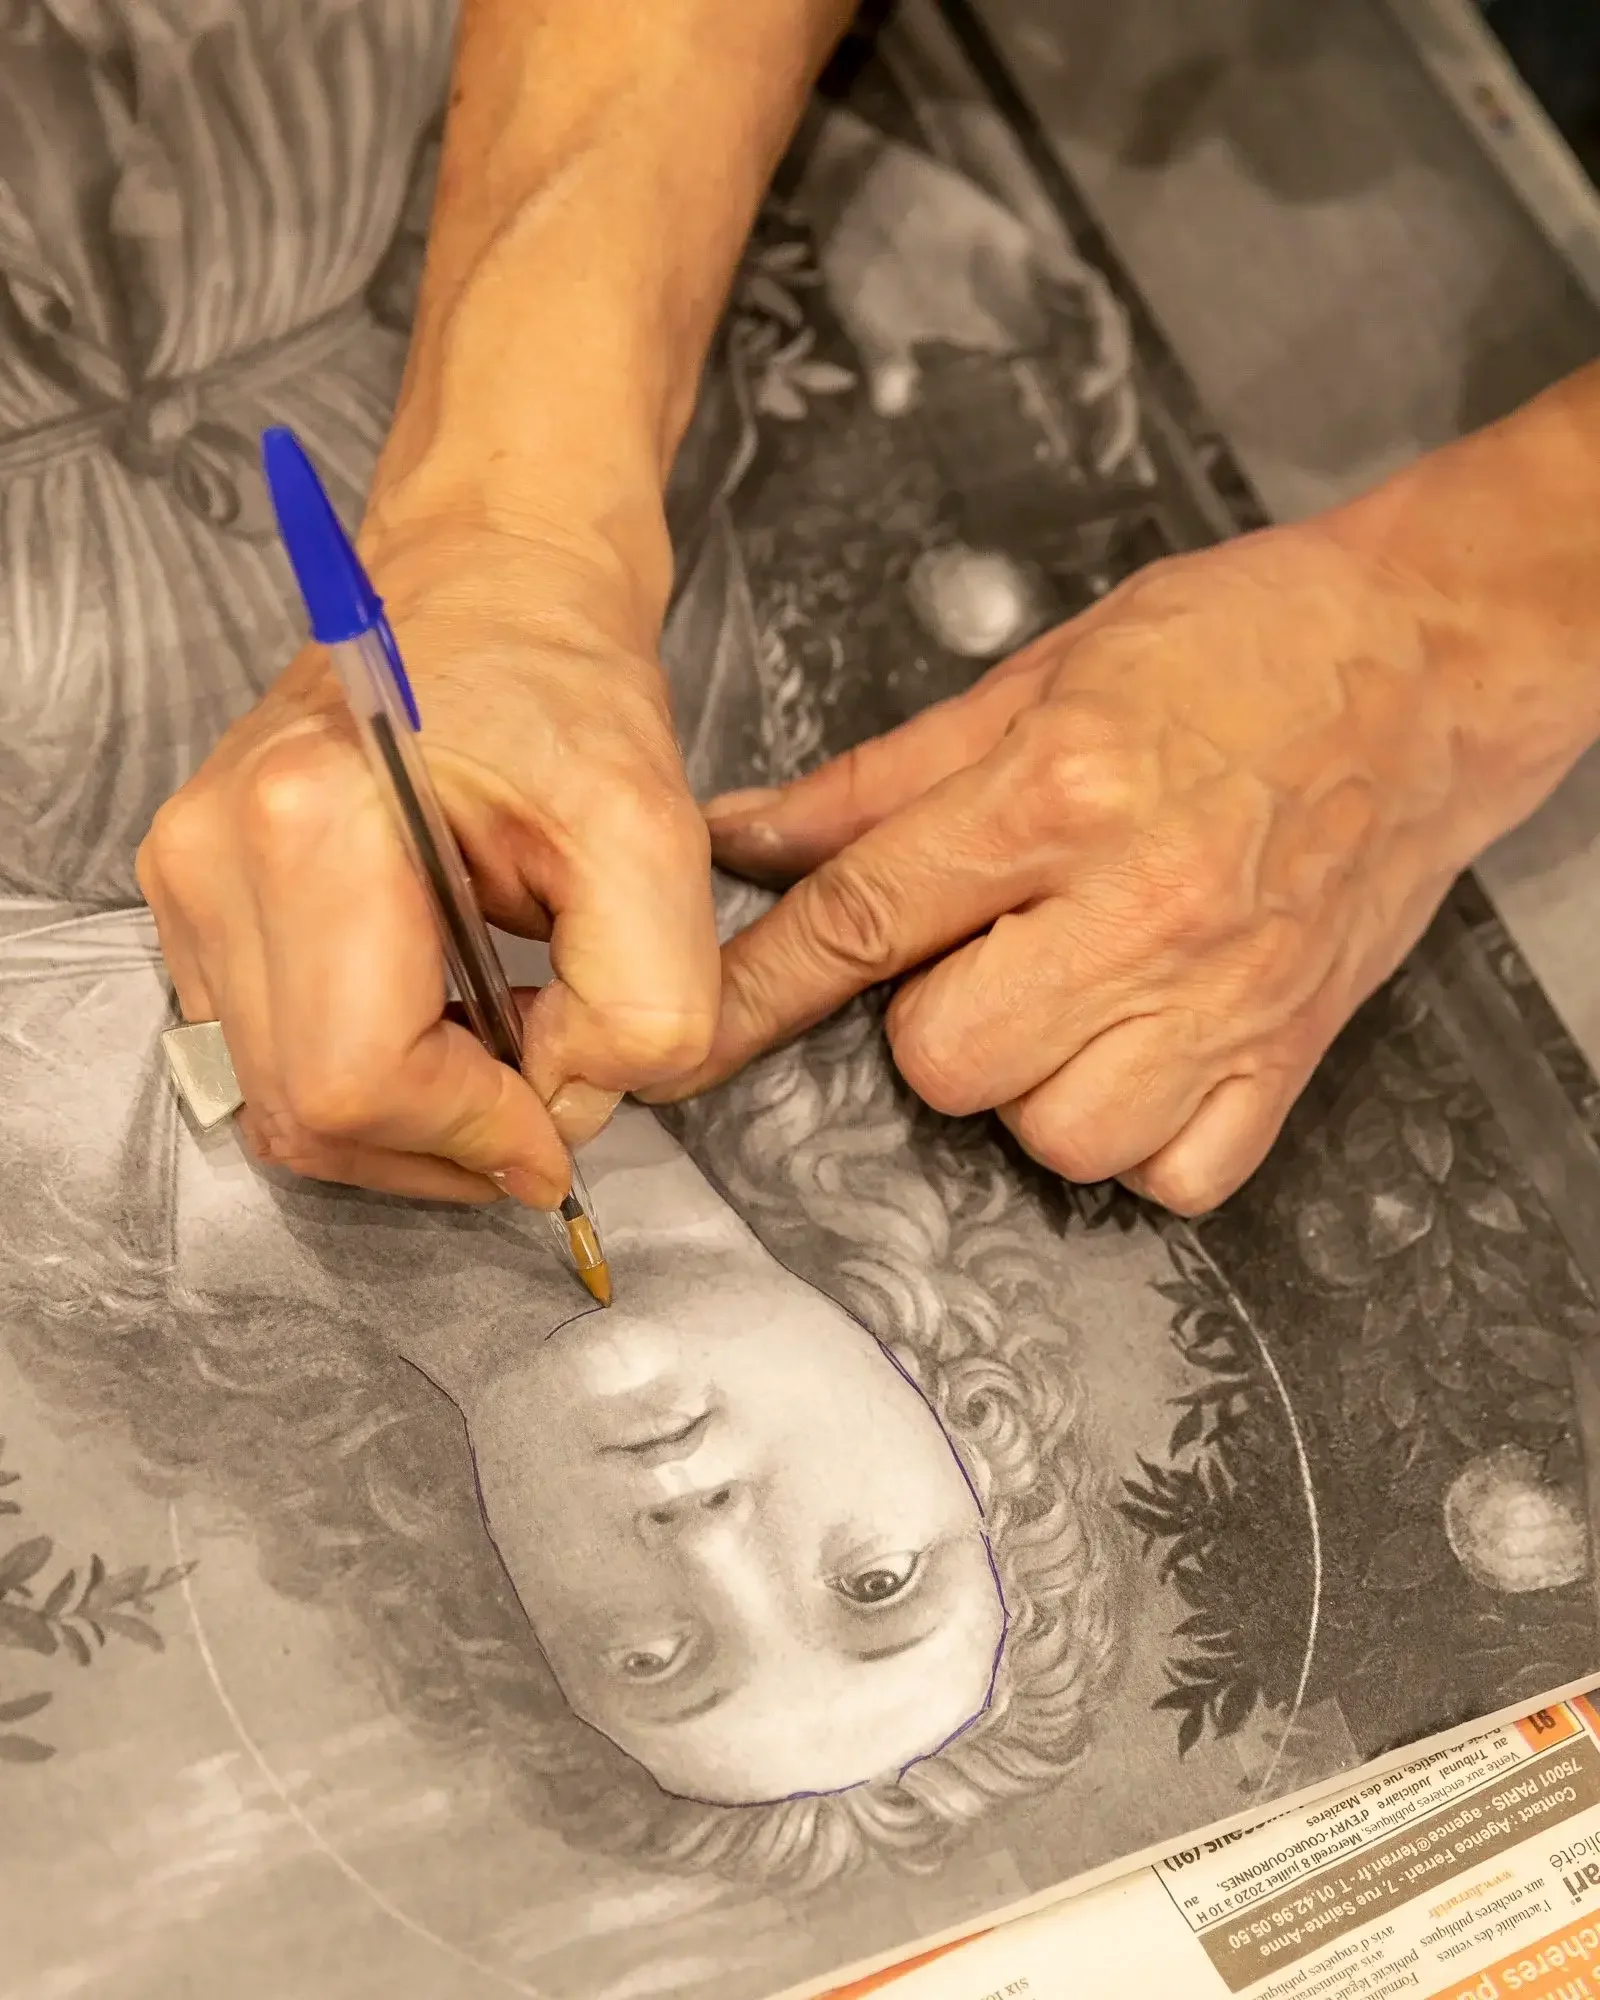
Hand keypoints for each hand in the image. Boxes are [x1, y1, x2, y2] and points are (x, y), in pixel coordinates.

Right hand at [139, 523, 717, 1205]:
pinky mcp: (197, 897)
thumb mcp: (656, 841)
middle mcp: (217, 854)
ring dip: (407, 1116)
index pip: (358, 1082)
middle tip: (541, 1096)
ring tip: (500, 1043)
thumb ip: (644, 1009)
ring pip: (281, 1103)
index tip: (558, 1124)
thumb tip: (563, 1111)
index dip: (472, 1136)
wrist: (492, 585)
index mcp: (311, 826)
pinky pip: (270, 1054)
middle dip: (443, 1140)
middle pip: (307, 1114)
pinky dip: (367, 1076)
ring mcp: (189, 878)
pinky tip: (445, 1021)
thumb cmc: (562, 685)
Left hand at [648, 525, 1485, 1213]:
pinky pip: (1173, 1175)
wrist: (1430, 662)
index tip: (692, 1046)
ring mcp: (1225, 997)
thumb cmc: (1242, 648)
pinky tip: (1140, 1053)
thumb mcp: (1043, 673)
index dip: (759, 991)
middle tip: (988, 950)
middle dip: (933, 1019)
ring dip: (1031, 1082)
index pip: (863, 919)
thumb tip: (750, 836)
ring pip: (1053, 1136)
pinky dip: (1139, 1136)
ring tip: (1070, 997)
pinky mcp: (1291, 1054)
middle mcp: (1141, 907)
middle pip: (945, 1058)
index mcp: (1061, 791)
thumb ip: (883, 779)